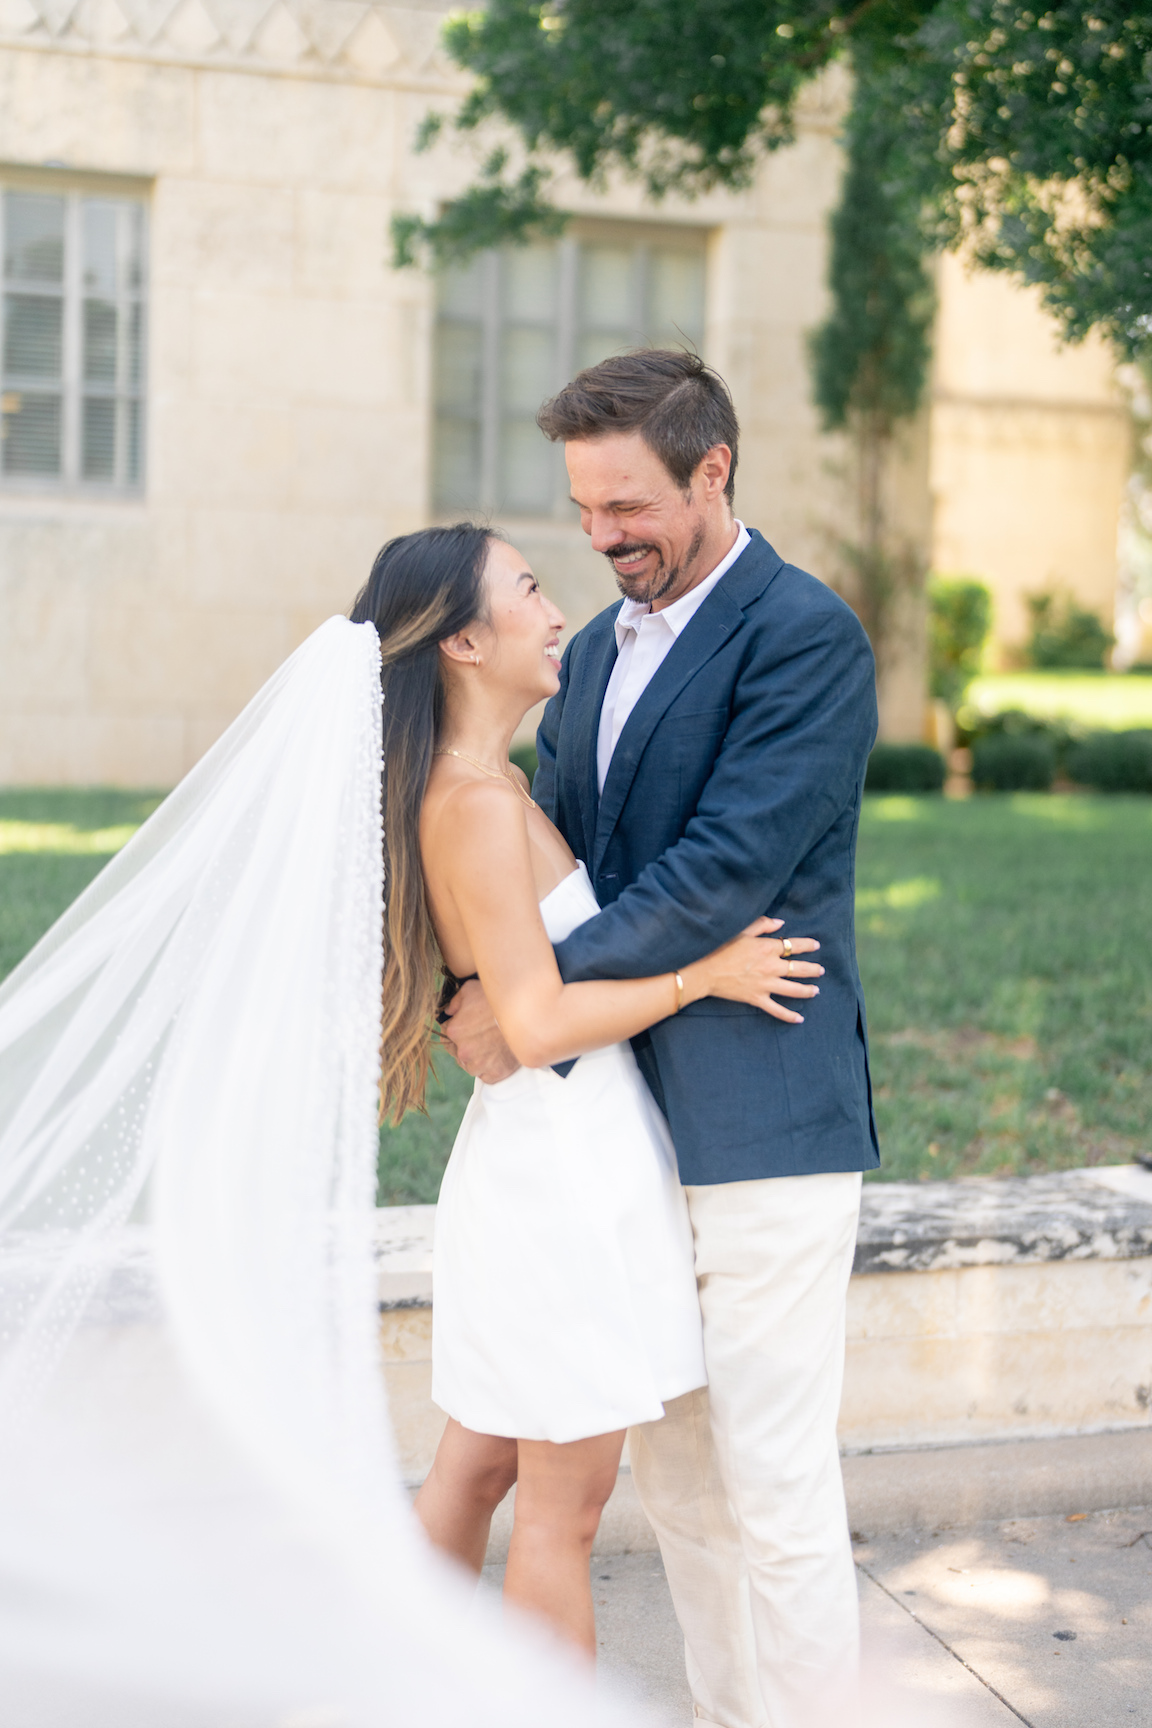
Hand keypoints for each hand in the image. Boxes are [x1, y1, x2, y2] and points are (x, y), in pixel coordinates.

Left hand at [438, 979, 521, 1082]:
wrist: (526, 1014)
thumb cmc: (497, 1001)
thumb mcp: (470, 989)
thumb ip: (454, 1002)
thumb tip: (449, 1011)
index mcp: (454, 1031)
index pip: (445, 1034)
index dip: (456, 1029)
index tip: (467, 1026)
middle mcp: (463, 1051)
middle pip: (458, 1052)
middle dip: (466, 1045)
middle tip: (482, 1035)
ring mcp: (480, 1064)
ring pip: (471, 1066)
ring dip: (477, 1059)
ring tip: (490, 1047)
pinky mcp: (496, 1073)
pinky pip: (486, 1076)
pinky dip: (490, 1069)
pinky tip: (497, 1056)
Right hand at [684, 917, 823, 1024]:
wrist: (707, 973)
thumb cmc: (722, 950)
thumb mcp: (742, 932)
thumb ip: (762, 925)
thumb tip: (781, 923)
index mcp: (767, 948)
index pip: (794, 945)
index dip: (807, 945)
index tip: (816, 945)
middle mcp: (771, 967)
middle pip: (798, 968)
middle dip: (812, 969)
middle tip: (820, 970)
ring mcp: (766, 985)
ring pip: (794, 989)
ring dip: (807, 990)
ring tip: (816, 990)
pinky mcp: (758, 999)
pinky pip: (777, 1010)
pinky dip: (789, 1016)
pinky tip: (800, 1018)